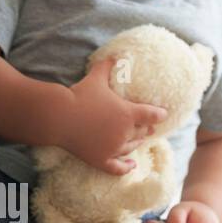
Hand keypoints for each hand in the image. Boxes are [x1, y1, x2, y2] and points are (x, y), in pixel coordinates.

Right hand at [64, 58, 168, 174]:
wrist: (58, 116)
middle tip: (150, 127)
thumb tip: (115, 54)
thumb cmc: (79, 95)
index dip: (160, 114)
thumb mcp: (96, 78)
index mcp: (129, 114)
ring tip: (140, 140)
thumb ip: (108, 66)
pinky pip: (117, 168)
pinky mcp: (99, 159)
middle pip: (143, 132)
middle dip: (147, 129)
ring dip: (137, 143)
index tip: (163, 114)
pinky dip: (126, 167)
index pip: (153, 116)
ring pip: (132, 147)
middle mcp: (125, 133)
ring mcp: (113, 148)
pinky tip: (131, 166)